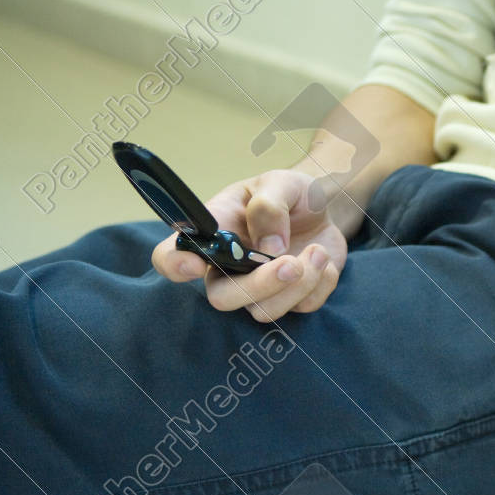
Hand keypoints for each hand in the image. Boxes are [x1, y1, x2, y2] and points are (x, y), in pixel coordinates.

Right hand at [151, 169, 348, 322]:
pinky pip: (303, 307)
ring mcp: (259, 288)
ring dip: (299, 284)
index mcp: (211, 235)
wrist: (323, 207)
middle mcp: (228, 268)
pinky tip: (322, 257)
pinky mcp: (292, 299)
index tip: (196, 264)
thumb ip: (269, 207)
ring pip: (265, 311)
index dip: (174, 266)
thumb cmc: (288, 193)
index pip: (170, 257)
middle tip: (291, 263)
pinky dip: (321, 283)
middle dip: (259, 285)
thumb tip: (270, 247)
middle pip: (222, 298)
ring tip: (317, 251)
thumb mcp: (279, 183)